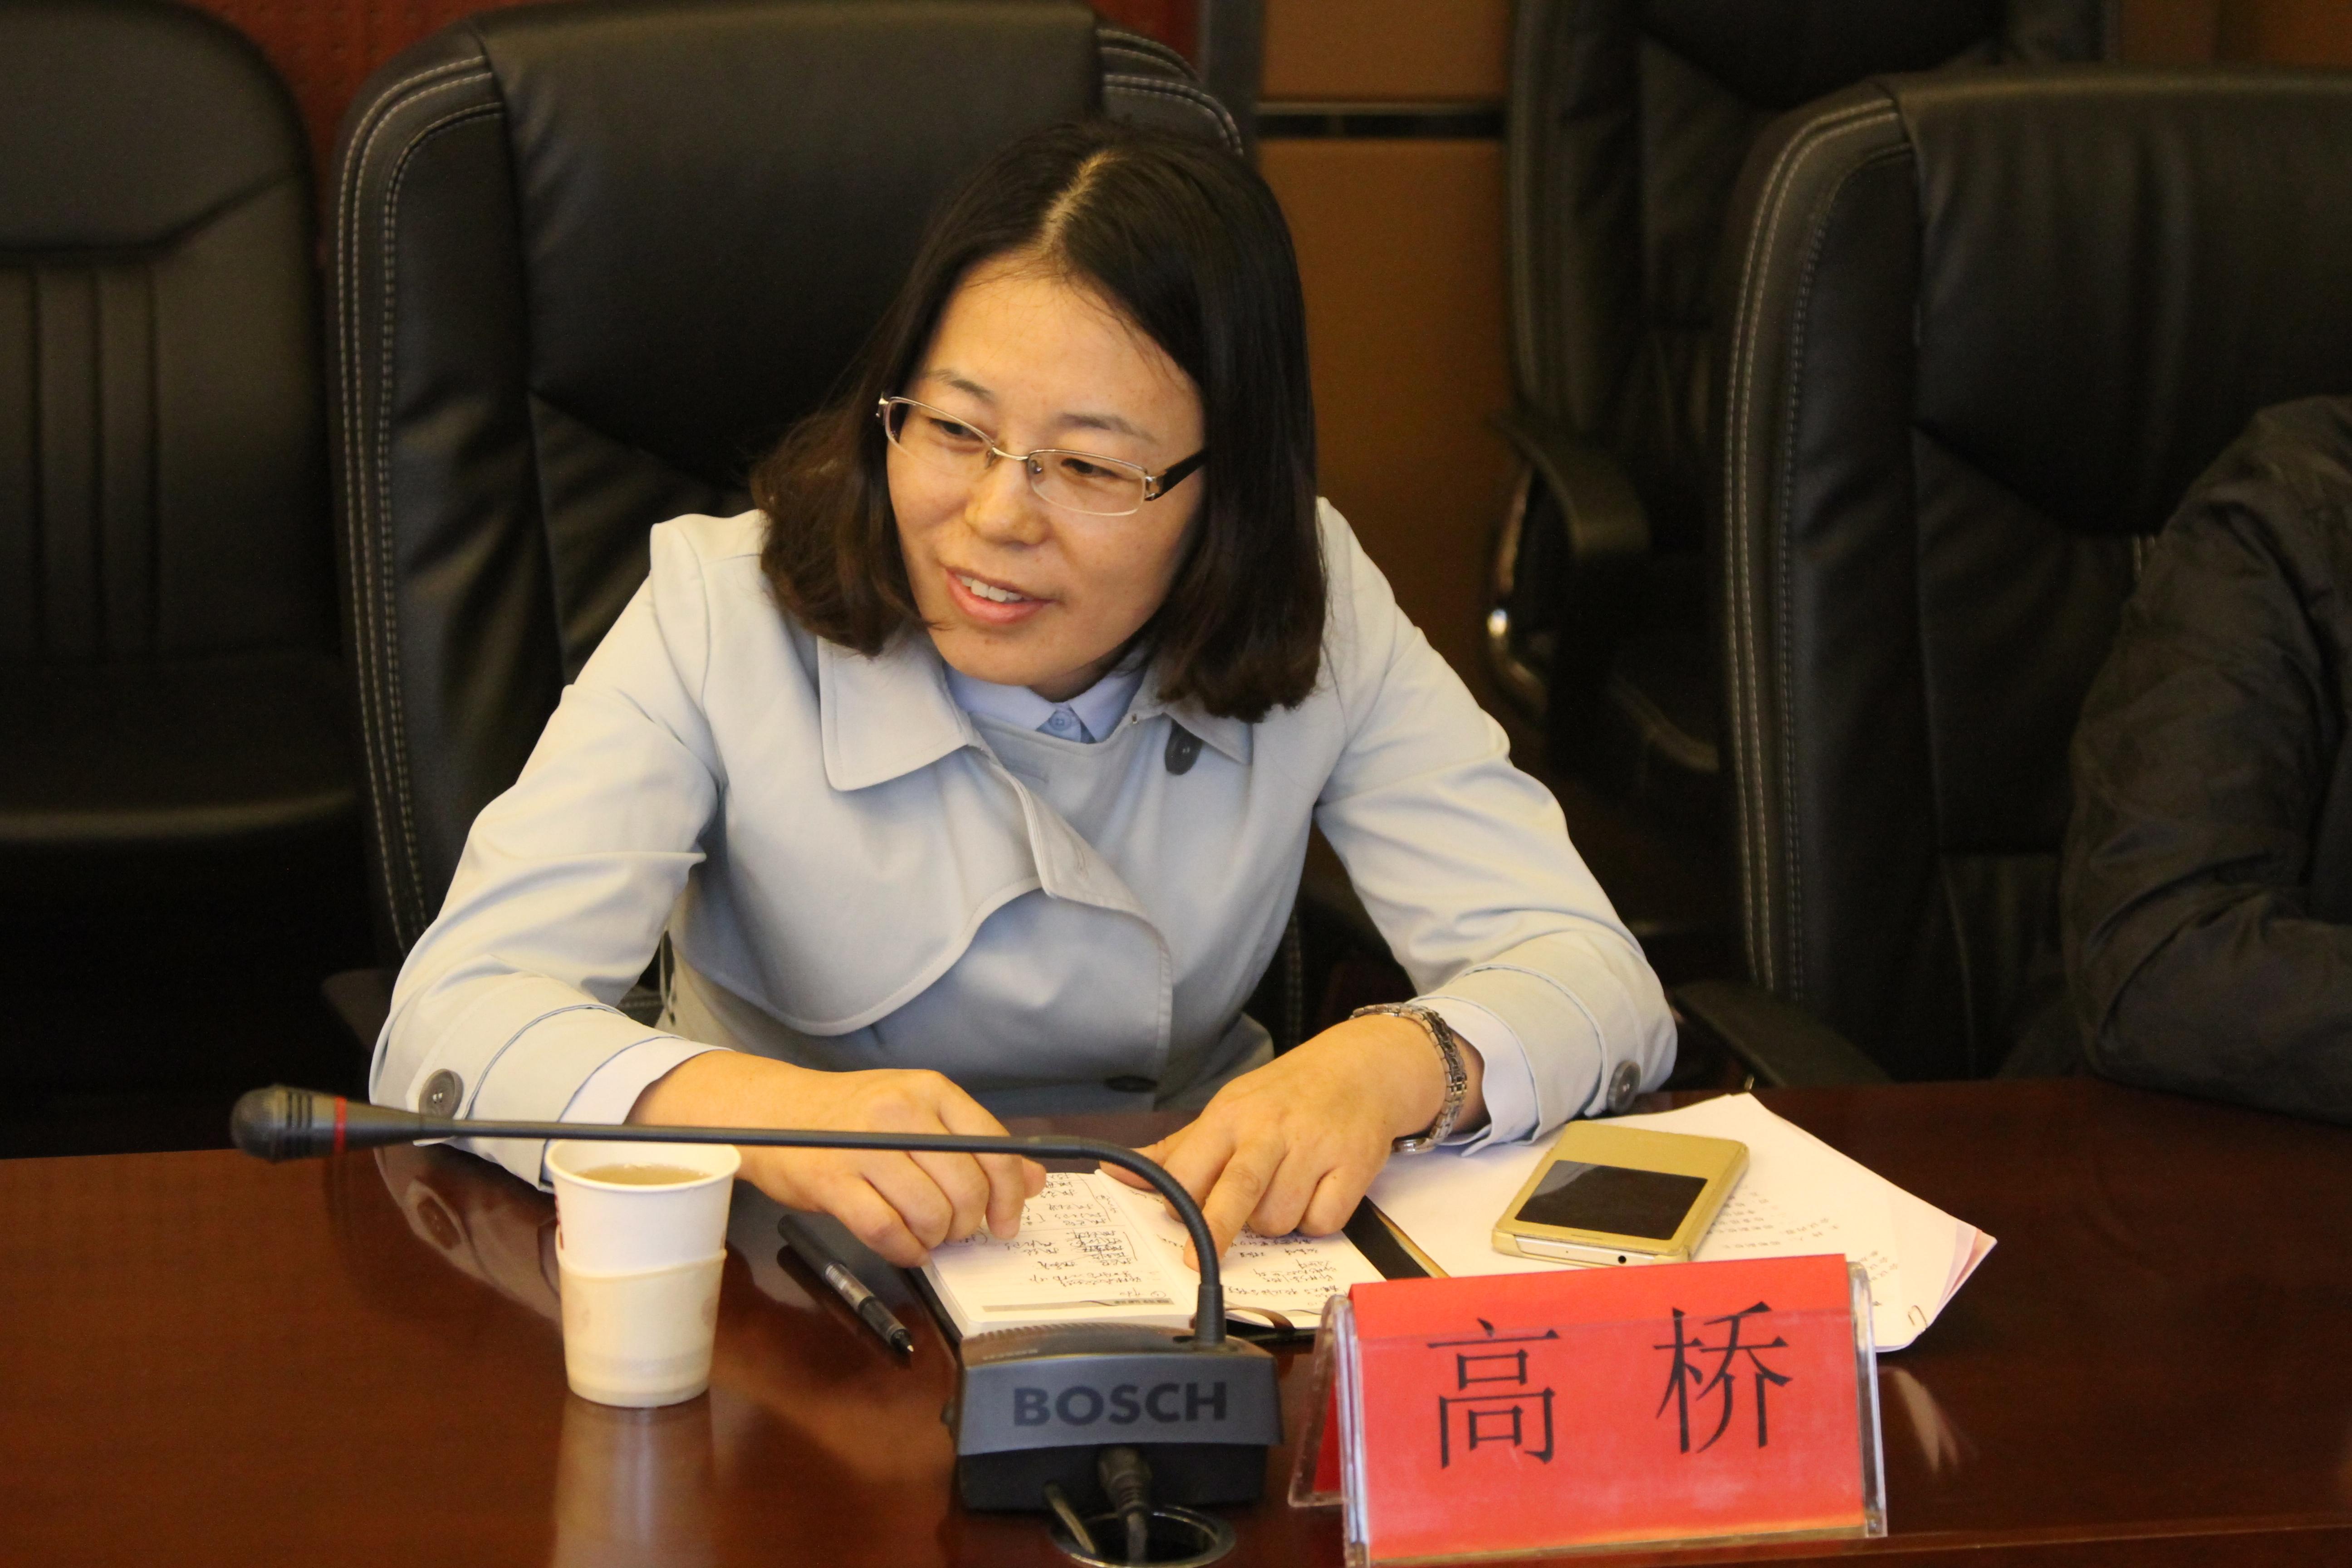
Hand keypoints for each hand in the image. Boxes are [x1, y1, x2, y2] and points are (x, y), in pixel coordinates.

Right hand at [627, 1051, 1044, 1266]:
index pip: (993, 1147)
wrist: (774, 1114)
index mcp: (930, 1091)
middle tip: (955, 1231)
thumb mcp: (918, 1114)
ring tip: (924, 1235)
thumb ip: (975, 1145)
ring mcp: (864, 1146)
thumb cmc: (851, 1118)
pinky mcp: (832, 1181)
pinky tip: (903, 1246)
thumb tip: (1035, 1180)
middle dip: (968, 1223)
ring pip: (930, 1212)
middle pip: (965, 1185)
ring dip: (935, 1238)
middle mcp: (900, 1112)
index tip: (1007, 1222)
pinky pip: (887, 1231)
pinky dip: (904, 1250)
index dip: (1009, 1194)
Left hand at [1107, 1013, 1484, 1264]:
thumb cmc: (1285, 1095)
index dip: (1179, 1201)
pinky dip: (1316, 1222)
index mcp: (1231, 1115)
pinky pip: (1323, 1222)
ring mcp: (1315, 1147)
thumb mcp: (1228, 1108)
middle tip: (1195, 1264)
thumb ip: (1176, 1148)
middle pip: (1237, 1190)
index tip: (1175, 1217)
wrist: (1361, 1068)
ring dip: (1275, 1223)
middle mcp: (1271, 1130)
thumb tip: (1117, 1171)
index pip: (1191, 1168)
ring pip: (1279, 1220)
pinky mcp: (1355, 1164)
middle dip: (1214, 1230)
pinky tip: (1317, 1194)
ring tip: (1282, 1192)